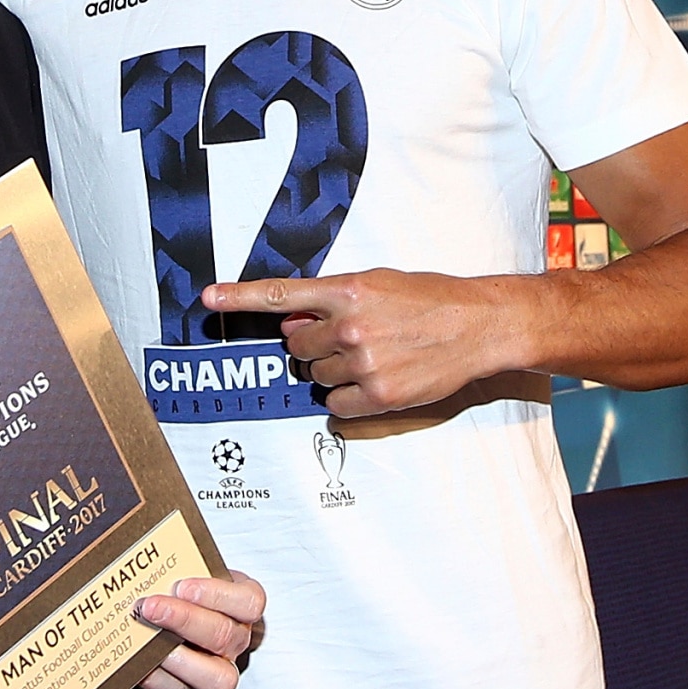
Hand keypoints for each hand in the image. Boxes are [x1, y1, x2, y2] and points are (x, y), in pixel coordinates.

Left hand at [132, 570, 265, 688]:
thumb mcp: (191, 570)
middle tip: (150, 607)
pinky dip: (156, 678)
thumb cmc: (183, 589)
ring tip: (147, 636)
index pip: (249, 602)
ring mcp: (218, 669)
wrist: (169, 614)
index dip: (217, 595)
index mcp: (243, 605)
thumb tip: (149, 559)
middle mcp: (236, 640)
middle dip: (184, 620)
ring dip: (178, 657)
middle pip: (225, 636)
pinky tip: (138, 660)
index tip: (183, 585)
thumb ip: (181, 565)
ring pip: (216, 677)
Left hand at [201, 269, 517, 417]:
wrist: (478, 325)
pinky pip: (335, 405)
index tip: (209, 298)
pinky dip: (346, 398)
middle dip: (312, 344)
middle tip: (345, 338)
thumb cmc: (430, 299)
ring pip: (315, 376)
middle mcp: (351, 326)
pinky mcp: (379, 394)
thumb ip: (333, 299)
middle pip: (297, 346)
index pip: (282, 294)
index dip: (240, 297)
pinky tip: (374, 380)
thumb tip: (293, 318)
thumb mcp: (379, 283)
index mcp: (348, 291)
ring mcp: (364, 363)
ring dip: (332, 370)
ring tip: (371, 356)